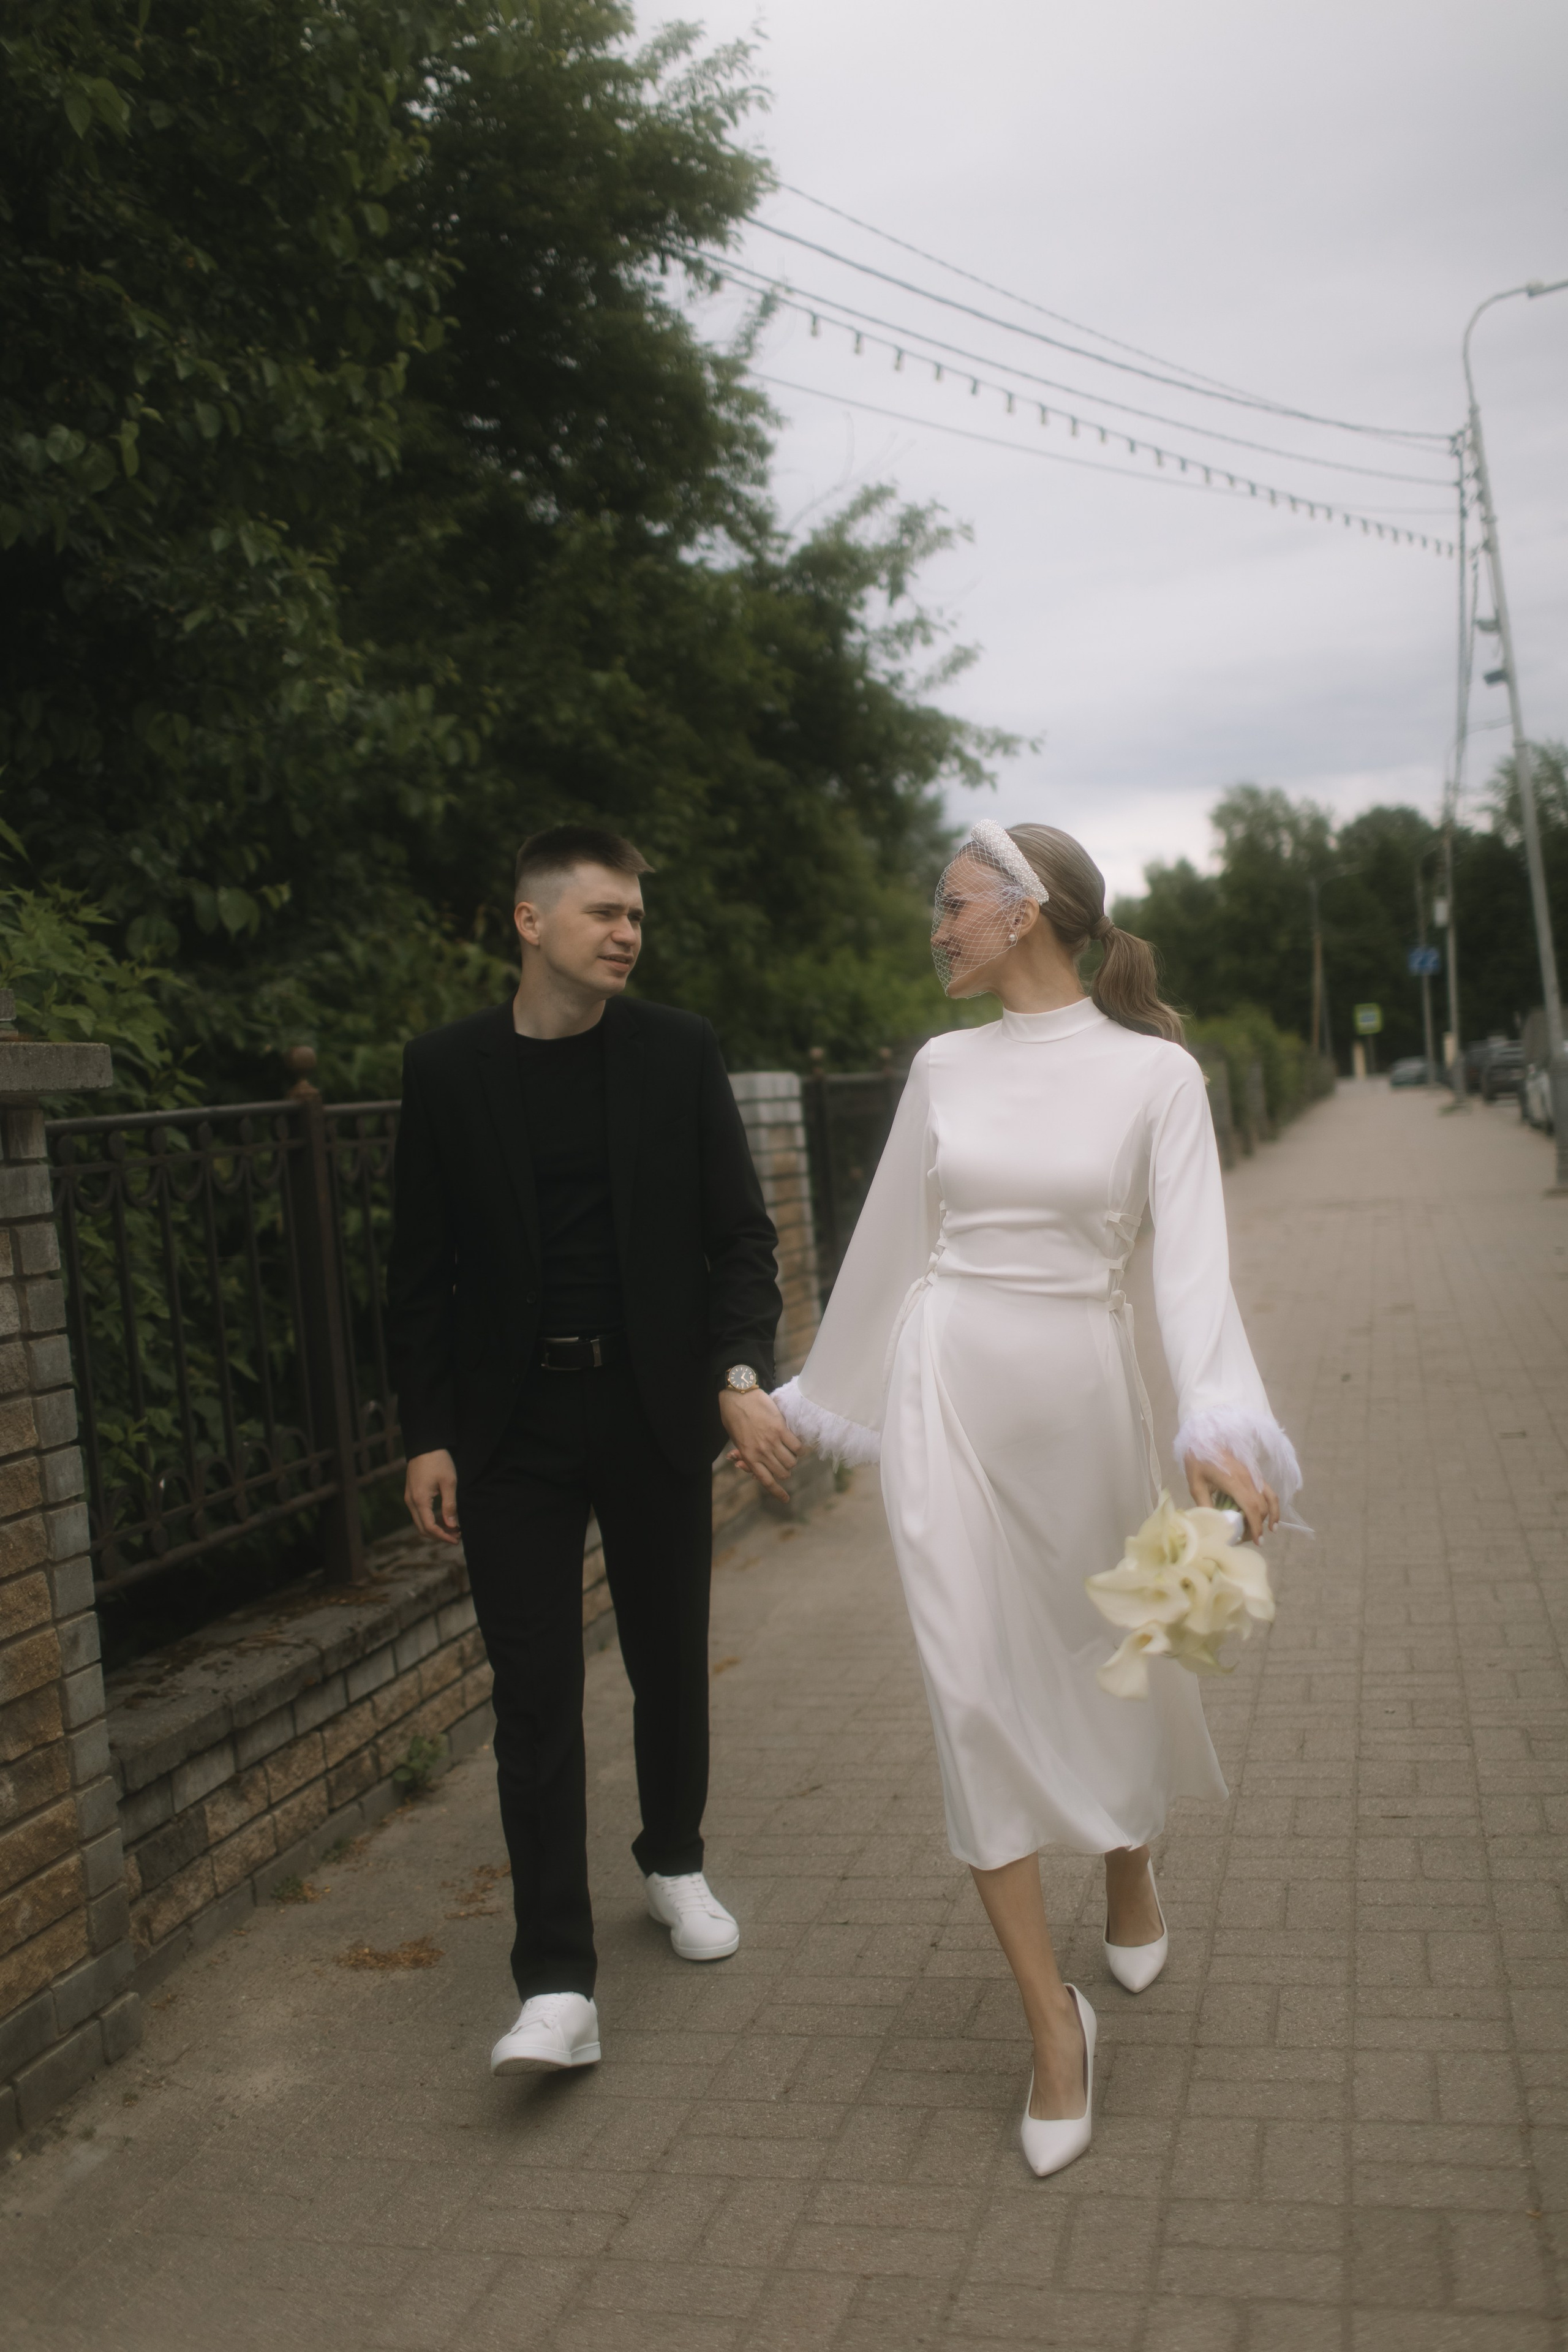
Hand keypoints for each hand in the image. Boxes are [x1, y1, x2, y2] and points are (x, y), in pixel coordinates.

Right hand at [405, 1448, 460, 1543]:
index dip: (443, 1536)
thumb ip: (450, 1505)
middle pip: (422, 1528)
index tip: (456, 1539)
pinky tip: (443, 1518)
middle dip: (439, 1536)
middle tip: (456, 1537)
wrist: (425, 1445)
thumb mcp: (449, 1482)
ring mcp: (409, 1498)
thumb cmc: (438, 1461)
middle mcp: (410, 1502)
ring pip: (419, 1522)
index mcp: (420, 1500)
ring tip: (452, 1529)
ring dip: (435, 1529)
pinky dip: (430, 1520)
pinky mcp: (411, 1494)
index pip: (430, 1527)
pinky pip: (419, 1514)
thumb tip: (452, 1526)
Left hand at [719, 1387, 802, 1503]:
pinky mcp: (780, 1428)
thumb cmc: (734, 1417)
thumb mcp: (735, 1440)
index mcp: (749, 1457)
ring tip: (788, 1452)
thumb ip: (743, 1454)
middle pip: (782, 1473)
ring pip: (791, 1462)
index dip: (777, 1492)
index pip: (766, 1481)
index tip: (786, 1499)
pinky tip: (796, 1445)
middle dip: (785, 1471)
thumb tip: (745, 1466)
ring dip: (792, 1460)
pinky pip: (796, 1446)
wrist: (738, 1395)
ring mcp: (771, 1441)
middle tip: (783, 1464)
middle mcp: (761, 1452)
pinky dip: (799, 1448)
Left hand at [1184, 1449, 1278, 1542]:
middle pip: (1261, 1506)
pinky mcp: (1253, 1472)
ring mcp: (1252, 1474)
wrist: (1204, 1435)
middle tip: (1250, 1539)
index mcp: (1234, 1481)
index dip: (1256, 1526)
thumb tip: (1213, 1525)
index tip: (1257, 1541)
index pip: (1251, 1507)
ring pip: (1269, 1497)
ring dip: (1271, 1515)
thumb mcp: (1195, 1484)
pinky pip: (1267, 1489)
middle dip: (1259, 1525)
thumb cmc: (1197, 1458)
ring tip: (1269, 1530)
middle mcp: (1248, 1478)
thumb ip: (1204, 1504)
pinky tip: (1270, 1513)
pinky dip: (1272, 1502)